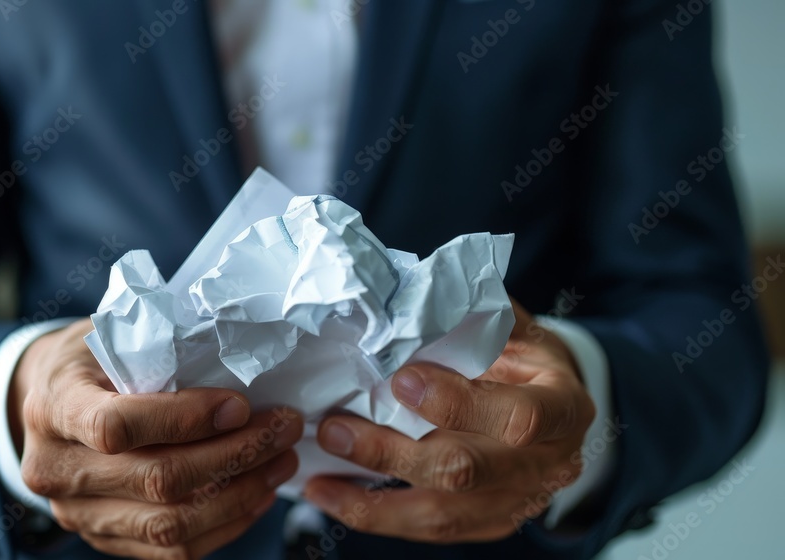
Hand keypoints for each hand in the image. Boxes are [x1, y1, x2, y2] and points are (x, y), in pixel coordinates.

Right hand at [10, 319, 302, 558]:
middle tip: (283, 428)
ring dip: (239, 495)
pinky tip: (258, 494)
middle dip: (234, 455)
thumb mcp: (111, 336)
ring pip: (169, 524)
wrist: (46, 400)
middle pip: (156, 479)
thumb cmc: (91, 359)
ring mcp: (77, 513)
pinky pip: (172, 550)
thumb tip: (239, 362)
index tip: (239, 404)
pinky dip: (224, 524)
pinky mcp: (104, 538)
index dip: (184, 419)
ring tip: (281, 462)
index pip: (116, 426)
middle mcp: (56, 469)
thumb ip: (157, 352)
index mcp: (53, 407)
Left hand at [303, 300, 594, 542]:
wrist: (559, 409)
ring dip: (372, 497)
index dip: (457, 404)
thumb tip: (414, 299)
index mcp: (563, 408)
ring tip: (318, 478)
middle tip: (335, 429)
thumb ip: (477, 320)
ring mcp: (518, 501)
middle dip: (393, 452)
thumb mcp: (520, 331)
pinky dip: (376, 515)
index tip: (402, 379)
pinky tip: (332, 497)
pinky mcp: (489, 523)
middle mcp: (546, 464)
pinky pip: (429, 530)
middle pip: (466, 471)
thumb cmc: (530, 362)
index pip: (519, 419)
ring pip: (441, 513)